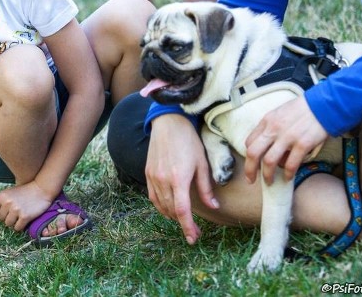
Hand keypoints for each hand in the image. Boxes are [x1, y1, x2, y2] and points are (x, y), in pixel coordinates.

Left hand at [0, 181, 53, 231]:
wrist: (41, 189)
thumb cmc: (25, 192)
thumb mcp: (9, 192)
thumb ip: (1, 201)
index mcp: (1, 196)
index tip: (4, 214)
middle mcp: (7, 202)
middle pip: (1, 219)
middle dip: (8, 217)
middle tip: (16, 212)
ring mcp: (15, 209)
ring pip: (8, 224)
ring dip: (14, 222)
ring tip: (20, 215)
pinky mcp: (24, 216)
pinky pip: (17, 228)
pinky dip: (21, 225)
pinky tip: (25, 219)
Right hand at [145, 114, 218, 244]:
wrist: (168, 123)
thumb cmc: (189, 141)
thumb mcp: (202, 163)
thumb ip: (206, 188)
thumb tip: (214, 207)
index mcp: (179, 178)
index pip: (182, 210)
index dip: (187, 227)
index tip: (193, 238)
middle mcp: (163, 180)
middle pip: (171, 211)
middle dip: (182, 223)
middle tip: (193, 231)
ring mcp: (153, 177)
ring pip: (161, 205)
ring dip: (172, 215)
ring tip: (183, 219)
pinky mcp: (147, 173)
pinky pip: (153, 196)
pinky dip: (161, 206)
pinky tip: (169, 208)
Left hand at [245, 96, 327, 184]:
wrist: (324, 105)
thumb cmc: (303, 109)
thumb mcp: (280, 113)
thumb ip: (271, 127)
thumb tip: (266, 144)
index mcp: (267, 121)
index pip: (250, 142)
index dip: (249, 156)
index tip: (253, 163)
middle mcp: (274, 129)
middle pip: (253, 153)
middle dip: (249, 170)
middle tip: (251, 180)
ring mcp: (288, 137)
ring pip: (269, 161)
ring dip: (267, 175)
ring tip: (269, 182)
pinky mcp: (302, 144)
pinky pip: (291, 164)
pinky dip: (288, 174)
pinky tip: (288, 177)